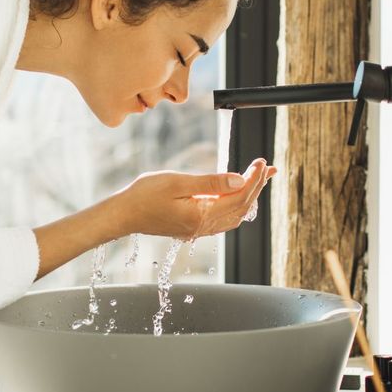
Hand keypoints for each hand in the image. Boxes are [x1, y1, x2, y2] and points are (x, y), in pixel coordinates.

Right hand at [111, 158, 276, 239]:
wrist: (124, 214)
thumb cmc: (144, 195)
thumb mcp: (178, 183)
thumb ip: (210, 183)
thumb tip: (238, 181)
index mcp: (202, 216)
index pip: (239, 197)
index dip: (253, 179)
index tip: (261, 162)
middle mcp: (203, 227)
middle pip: (242, 207)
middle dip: (257, 186)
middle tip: (267, 168)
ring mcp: (198, 230)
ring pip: (235, 215)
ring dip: (249, 197)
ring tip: (258, 179)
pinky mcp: (192, 227)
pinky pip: (224, 219)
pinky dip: (236, 206)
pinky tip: (237, 196)